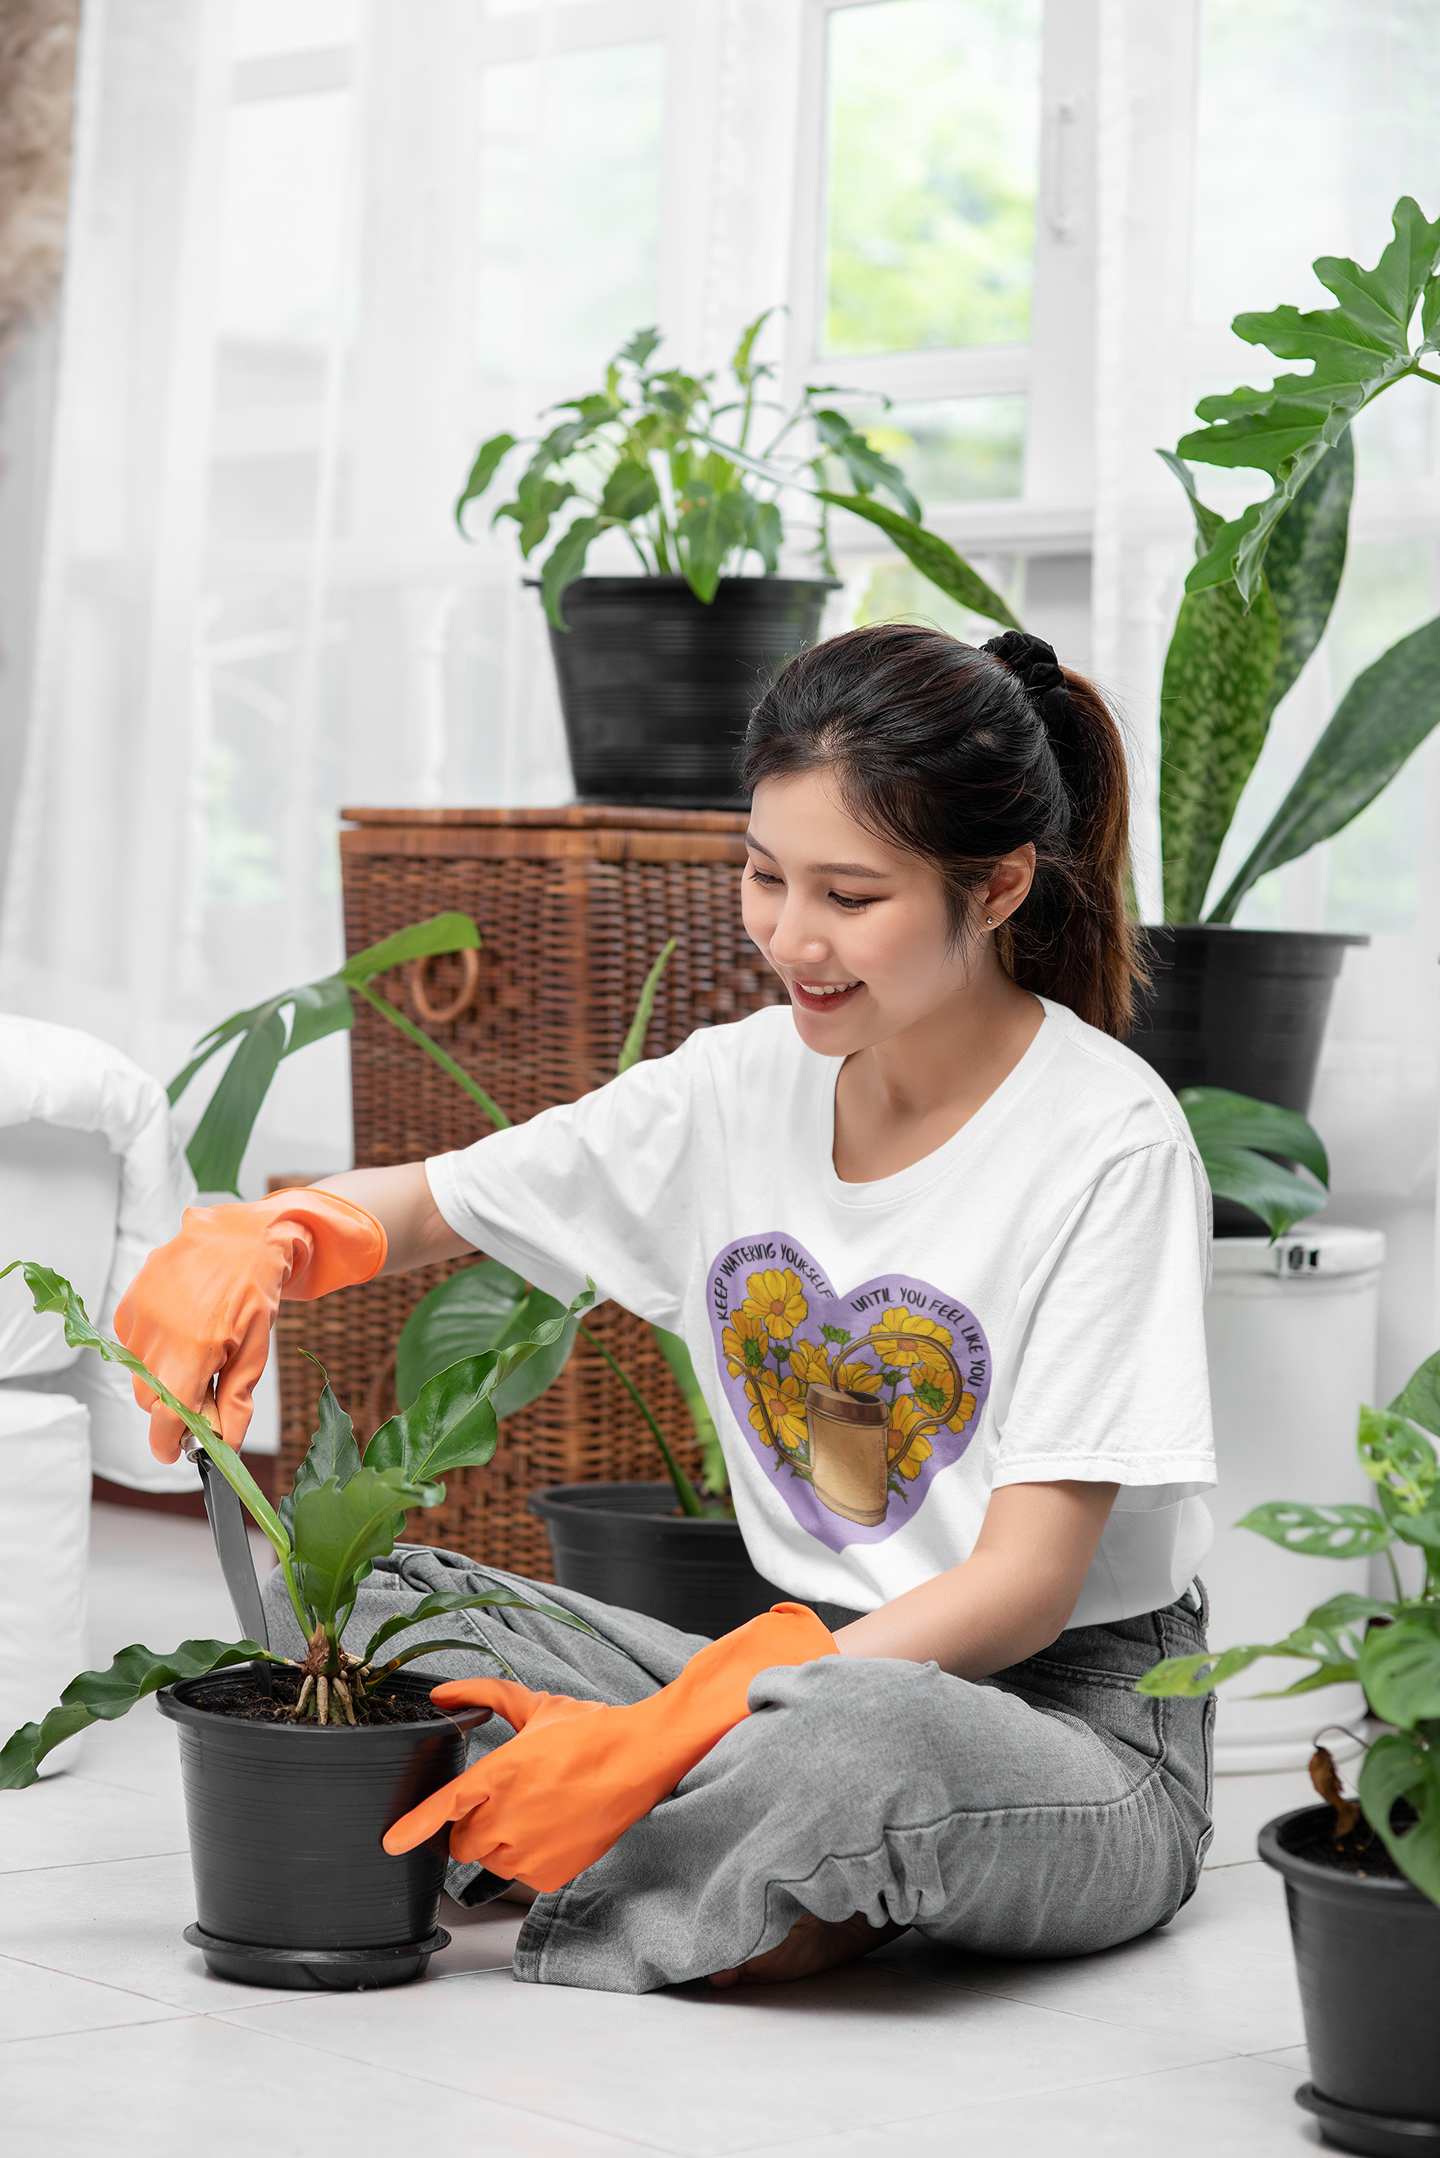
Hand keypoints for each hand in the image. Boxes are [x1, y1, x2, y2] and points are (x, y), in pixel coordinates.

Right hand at [114, 1189, 385, 1460]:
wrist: (242, 1236)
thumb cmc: (255, 1292)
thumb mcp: (254, 1352)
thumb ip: (236, 1403)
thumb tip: (225, 1446)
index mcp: (195, 1348)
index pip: (166, 1417)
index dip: (167, 1443)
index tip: (175, 1453)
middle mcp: (159, 1331)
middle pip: (150, 1398)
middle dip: (172, 1404)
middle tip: (203, 1387)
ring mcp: (140, 1312)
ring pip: (139, 1371)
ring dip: (162, 1372)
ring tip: (196, 1343)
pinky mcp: (130, 1298)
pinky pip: (131, 1342)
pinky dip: (152, 1345)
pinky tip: (180, 1324)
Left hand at [382, 1604, 836, 1890]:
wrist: (640, 1760)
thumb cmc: (590, 1731)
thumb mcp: (535, 1706)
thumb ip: (483, 1696)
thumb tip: (443, 1694)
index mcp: (501, 1772)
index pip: (445, 1806)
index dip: (413, 1827)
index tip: (391, 1843)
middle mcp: (510, 1816)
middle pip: (462, 1840)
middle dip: (470, 1825)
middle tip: (502, 1800)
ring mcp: (530, 1849)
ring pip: (489, 1859)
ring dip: (499, 1841)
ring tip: (534, 1811)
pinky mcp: (550, 1874)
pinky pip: (520, 1876)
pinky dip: (527, 1859)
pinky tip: (551, 1830)